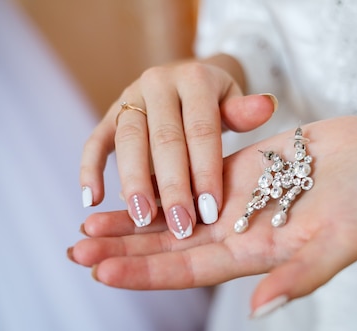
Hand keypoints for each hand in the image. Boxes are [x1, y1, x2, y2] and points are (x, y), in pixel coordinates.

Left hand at [71, 116, 356, 314]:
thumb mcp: (340, 242)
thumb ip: (301, 277)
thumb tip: (257, 311)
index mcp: (256, 256)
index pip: (190, 270)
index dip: (146, 274)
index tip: (101, 272)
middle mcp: (236, 233)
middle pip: (170, 249)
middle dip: (123, 251)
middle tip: (76, 249)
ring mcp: (232, 202)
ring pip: (171, 218)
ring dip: (130, 223)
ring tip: (87, 225)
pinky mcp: (232, 172)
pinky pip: (186, 180)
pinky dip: (157, 184)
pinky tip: (128, 183)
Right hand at [79, 55, 277, 238]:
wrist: (188, 81)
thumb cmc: (217, 102)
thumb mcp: (236, 102)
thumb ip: (245, 111)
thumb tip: (266, 107)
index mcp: (194, 80)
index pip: (202, 130)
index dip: (205, 171)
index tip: (209, 211)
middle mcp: (157, 84)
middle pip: (164, 139)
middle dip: (172, 186)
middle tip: (180, 224)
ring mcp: (129, 98)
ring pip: (127, 141)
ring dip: (133, 182)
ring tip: (141, 219)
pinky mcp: (109, 114)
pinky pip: (95, 141)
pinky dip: (89, 169)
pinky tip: (91, 200)